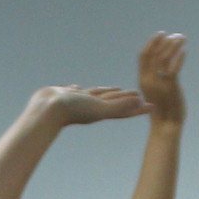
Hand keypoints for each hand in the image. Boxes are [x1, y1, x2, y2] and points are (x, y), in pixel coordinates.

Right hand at [32, 83, 147, 126]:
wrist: (46, 110)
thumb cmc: (73, 111)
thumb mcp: (99, 108)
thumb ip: (118, 105)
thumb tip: (139, 101)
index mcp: (101, 110)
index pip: (124, 108)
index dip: (138, 107)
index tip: (151, 106)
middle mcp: (92, 106)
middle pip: (114, 101)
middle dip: (125, 99)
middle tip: (138, 96)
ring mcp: (78, 101)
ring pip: (96, 95)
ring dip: (106, 92)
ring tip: (114, 89)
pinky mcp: (64, 95)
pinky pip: (74, 91)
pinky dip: (78, 90)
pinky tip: (76, 87)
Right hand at [136, 31, 188, 121]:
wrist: (166, 125)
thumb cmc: (163, 108)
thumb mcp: (155, 90)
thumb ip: (157, 77)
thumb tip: (164, 62)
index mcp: (143, 80)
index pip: (143, 56)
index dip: (151, 43)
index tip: (160, 35)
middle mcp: (149, 80)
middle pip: (153, 54)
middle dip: (163, 41)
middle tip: (173, 34)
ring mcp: (159, 84)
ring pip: (164, 58)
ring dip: (173, 46)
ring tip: (182, 38)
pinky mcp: (170, 88)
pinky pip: (174, 69)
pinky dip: (179, 59)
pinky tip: (185, 51)